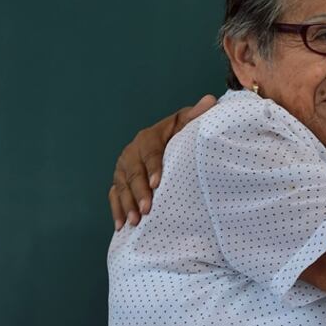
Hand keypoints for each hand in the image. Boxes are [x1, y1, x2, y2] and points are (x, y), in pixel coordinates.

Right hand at [108, 95, 215, 229]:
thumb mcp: (186, 122)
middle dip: (139, 192)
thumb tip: (210, 100)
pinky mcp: (119, 180)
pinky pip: (114, 195)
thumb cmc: (179, 132)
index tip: (157, 183)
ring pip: (121, 186)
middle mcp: (132, 151)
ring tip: (135, 221)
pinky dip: (116, 210)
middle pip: (133, 172)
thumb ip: (196, 115)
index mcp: (149, 137)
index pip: (150, 153)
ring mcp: (122, 167)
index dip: (153, 168)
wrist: (163, 138)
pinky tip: (121, 225)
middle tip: (147, 209)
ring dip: (127, 204)